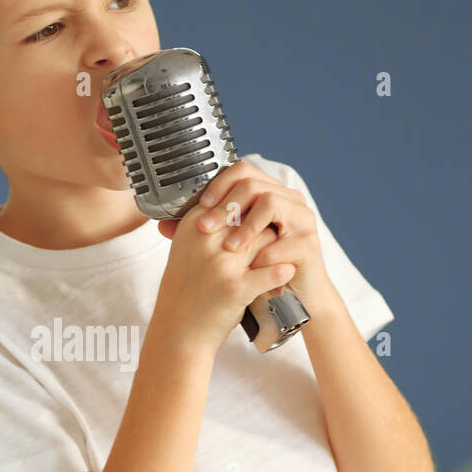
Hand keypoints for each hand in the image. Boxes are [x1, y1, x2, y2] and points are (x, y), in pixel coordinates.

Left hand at [157, 156, 336, 313]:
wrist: (288, 300)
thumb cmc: (254, 271)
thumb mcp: (224, 248)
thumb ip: (201, 232)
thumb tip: (162, 225)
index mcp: (266, 194)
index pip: (240, 171)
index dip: (218, 185)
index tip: (201, 206)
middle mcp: (286, 199)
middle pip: (254, 182)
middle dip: (227, 206)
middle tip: (207, 229)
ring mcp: (301, 218)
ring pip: (272, 203)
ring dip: (247, 225)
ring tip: (231, 247)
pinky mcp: (310, 243)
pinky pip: (289, 239)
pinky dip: (269, 252)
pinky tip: (254, 265)